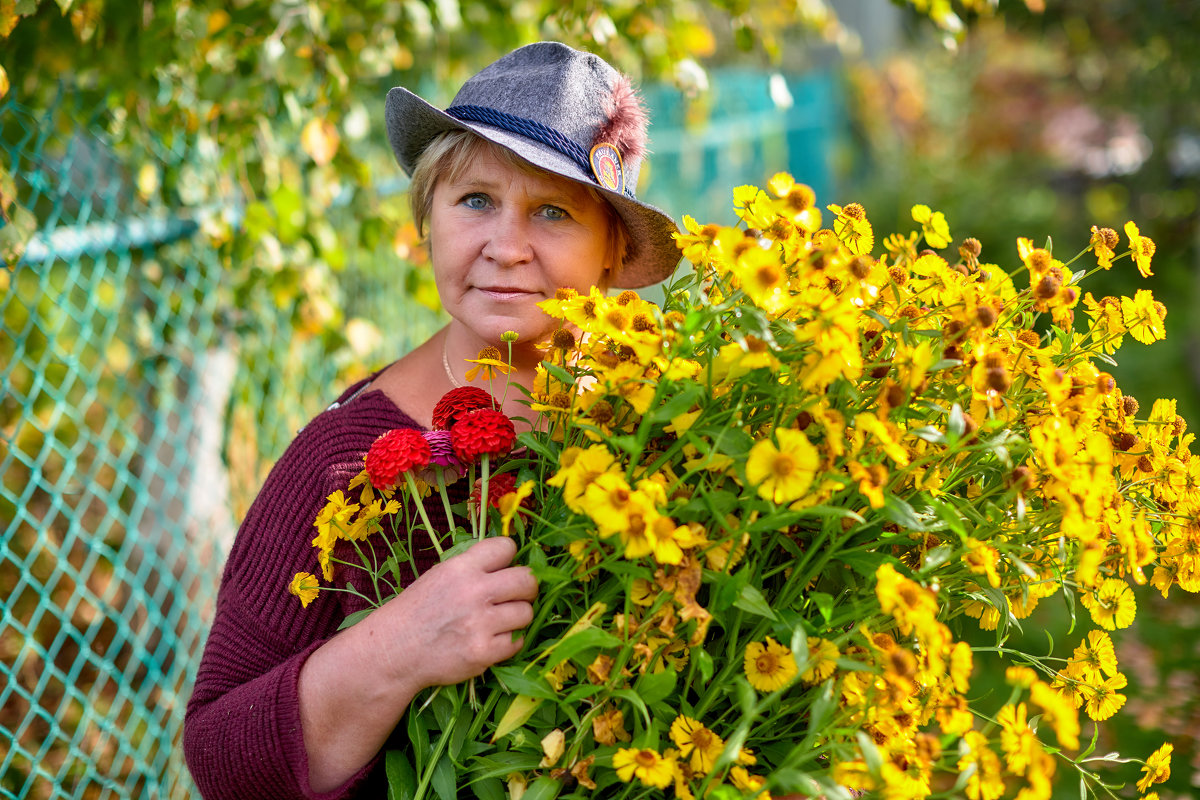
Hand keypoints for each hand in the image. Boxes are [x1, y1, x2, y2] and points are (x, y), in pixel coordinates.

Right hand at [371, 536, 536, 689]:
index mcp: (461, 568)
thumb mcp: (440, 575)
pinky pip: (518, 642)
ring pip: (526, 612)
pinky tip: (494, 639)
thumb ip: (473, 567)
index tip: (504, 568)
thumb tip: (510, 561)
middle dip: (527, 587)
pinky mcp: (484, 652)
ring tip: (502, 620)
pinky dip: (510, 642)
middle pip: (527, 580)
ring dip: (518, 617)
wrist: (395, 650)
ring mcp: (480, 623)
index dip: (509, 558)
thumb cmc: (418, 611)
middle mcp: (474, 592)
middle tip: (517, 595)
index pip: (506, 547)